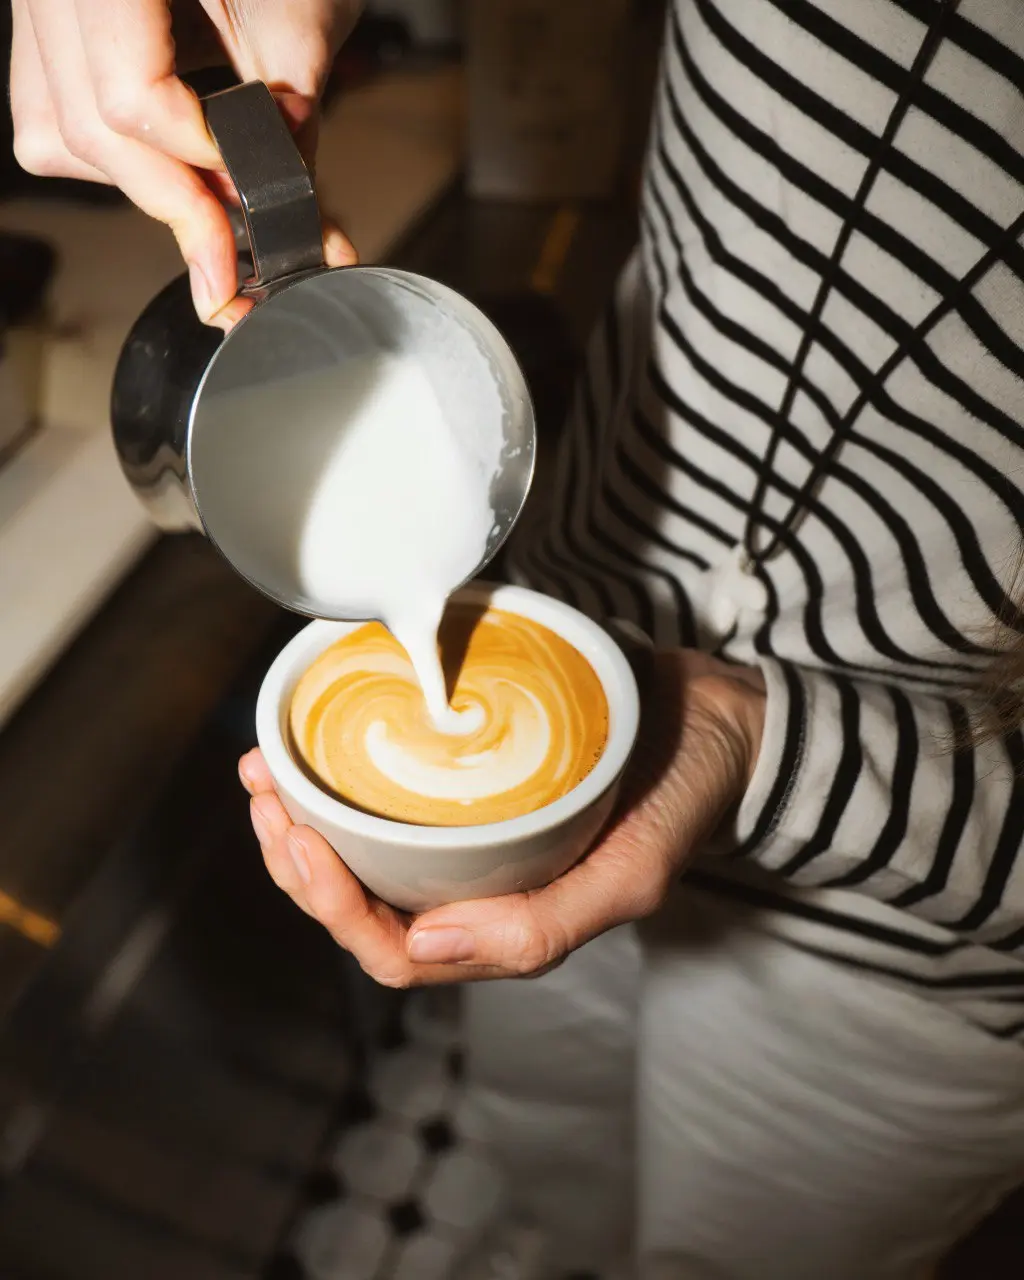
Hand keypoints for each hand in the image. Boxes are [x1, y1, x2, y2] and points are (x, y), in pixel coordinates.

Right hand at [11, 0, 360, 326]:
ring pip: (55, 130)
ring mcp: (38, 0)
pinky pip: (52, 108)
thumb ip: (288, 115)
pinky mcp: (46, 22)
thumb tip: (287, 211)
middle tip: (232, 267)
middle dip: (172, 204)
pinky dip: (113, 151)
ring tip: (209, 209)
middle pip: (86, 129)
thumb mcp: (300, 16)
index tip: (248, 219)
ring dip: (136, 182)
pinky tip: (171, 157)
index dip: (196, 172)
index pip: (129, 100)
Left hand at [238, 648, 766, 985]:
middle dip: (295, 858)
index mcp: (505, 924)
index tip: (298, 837)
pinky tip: (309, 740)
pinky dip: (340, 776)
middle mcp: (476, 886)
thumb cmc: (680, 797)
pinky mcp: (471, 780)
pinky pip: (389, 794)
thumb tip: (423, 949)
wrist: (716, 718)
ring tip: (265, 765)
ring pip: (362, 853)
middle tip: (264, 791)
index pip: (393, 950)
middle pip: (359, 902)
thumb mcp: (634, 874)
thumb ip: (543, 929)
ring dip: (302, 818)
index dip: (333, 907)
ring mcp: (470, 835)